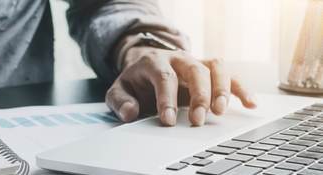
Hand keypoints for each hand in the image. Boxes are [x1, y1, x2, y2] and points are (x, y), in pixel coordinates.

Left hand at [106, 46, 255, 125]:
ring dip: (222, 89)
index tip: (167, 120)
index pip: (164, 77)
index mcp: (155, 62)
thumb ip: (120, 101)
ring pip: (216, 67)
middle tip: (197, 120)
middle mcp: (179, 59)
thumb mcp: (119, 90)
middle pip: (194, 70)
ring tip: (220, 112)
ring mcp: (197, 63)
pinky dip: (242, 89)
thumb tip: (129, 112)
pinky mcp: (211, 71)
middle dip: (198, 95)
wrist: (146, 64)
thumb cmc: (136, 81)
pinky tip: (250, 104)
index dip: (167, 98)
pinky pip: (231, 75)